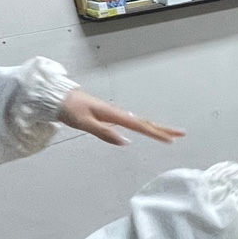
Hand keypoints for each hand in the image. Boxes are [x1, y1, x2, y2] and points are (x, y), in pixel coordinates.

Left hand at [58, 89, 184, 145]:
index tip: (171, 140)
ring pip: (140, 121)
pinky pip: (132, 121)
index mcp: (113, 115)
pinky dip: (144, 125)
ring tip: (169, 133)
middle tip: (181, 134)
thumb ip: (104, 132)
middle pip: (145, 122)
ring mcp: (114, 114)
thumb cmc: (69, 109)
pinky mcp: (109, 115)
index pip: (140, 126)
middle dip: (163, 129)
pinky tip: (145, 129)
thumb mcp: (84, 123)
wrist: (56, 96)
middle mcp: (117, 113)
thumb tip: (126, 142)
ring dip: (155, 127)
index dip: (156, 133)